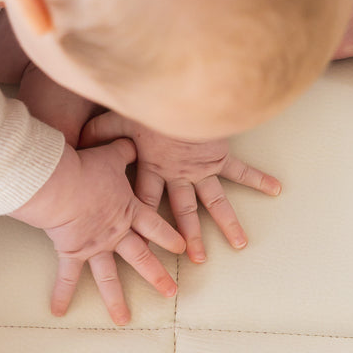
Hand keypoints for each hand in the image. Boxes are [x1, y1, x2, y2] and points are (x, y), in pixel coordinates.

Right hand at [12, 140, 185, 324]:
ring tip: (124, 319)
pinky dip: (62, 293)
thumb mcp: (112, 153)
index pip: (155, 224)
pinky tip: (59, 311)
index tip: (182, 248)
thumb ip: (125, 150)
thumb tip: (133, 141)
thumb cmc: (88, 167)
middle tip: (171, 292)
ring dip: (116, 299)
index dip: (170, 236)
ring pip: (110, 276)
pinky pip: (67, 276)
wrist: (63, 184)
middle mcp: (116, 232)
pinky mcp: (72, 251)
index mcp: (129, 209)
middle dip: (157, 275)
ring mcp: (95, 245)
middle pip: (141, 257)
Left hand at [80, 112, 280, 263]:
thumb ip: (99, 133)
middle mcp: (178, 174)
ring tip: (240, 244)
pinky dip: (259, 179)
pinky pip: (241, 170)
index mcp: (152, 169)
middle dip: (189, 236)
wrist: (177, 93)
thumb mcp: (117, 119)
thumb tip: (76, 140)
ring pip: (215, 201)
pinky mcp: (218, 154)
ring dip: (227, 223)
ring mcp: (201, 167)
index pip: (145, 202)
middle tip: (198, 260)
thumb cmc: (147, 105)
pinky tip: (276, 189)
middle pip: (184, 212)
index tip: (145, 248)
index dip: (144, 225)